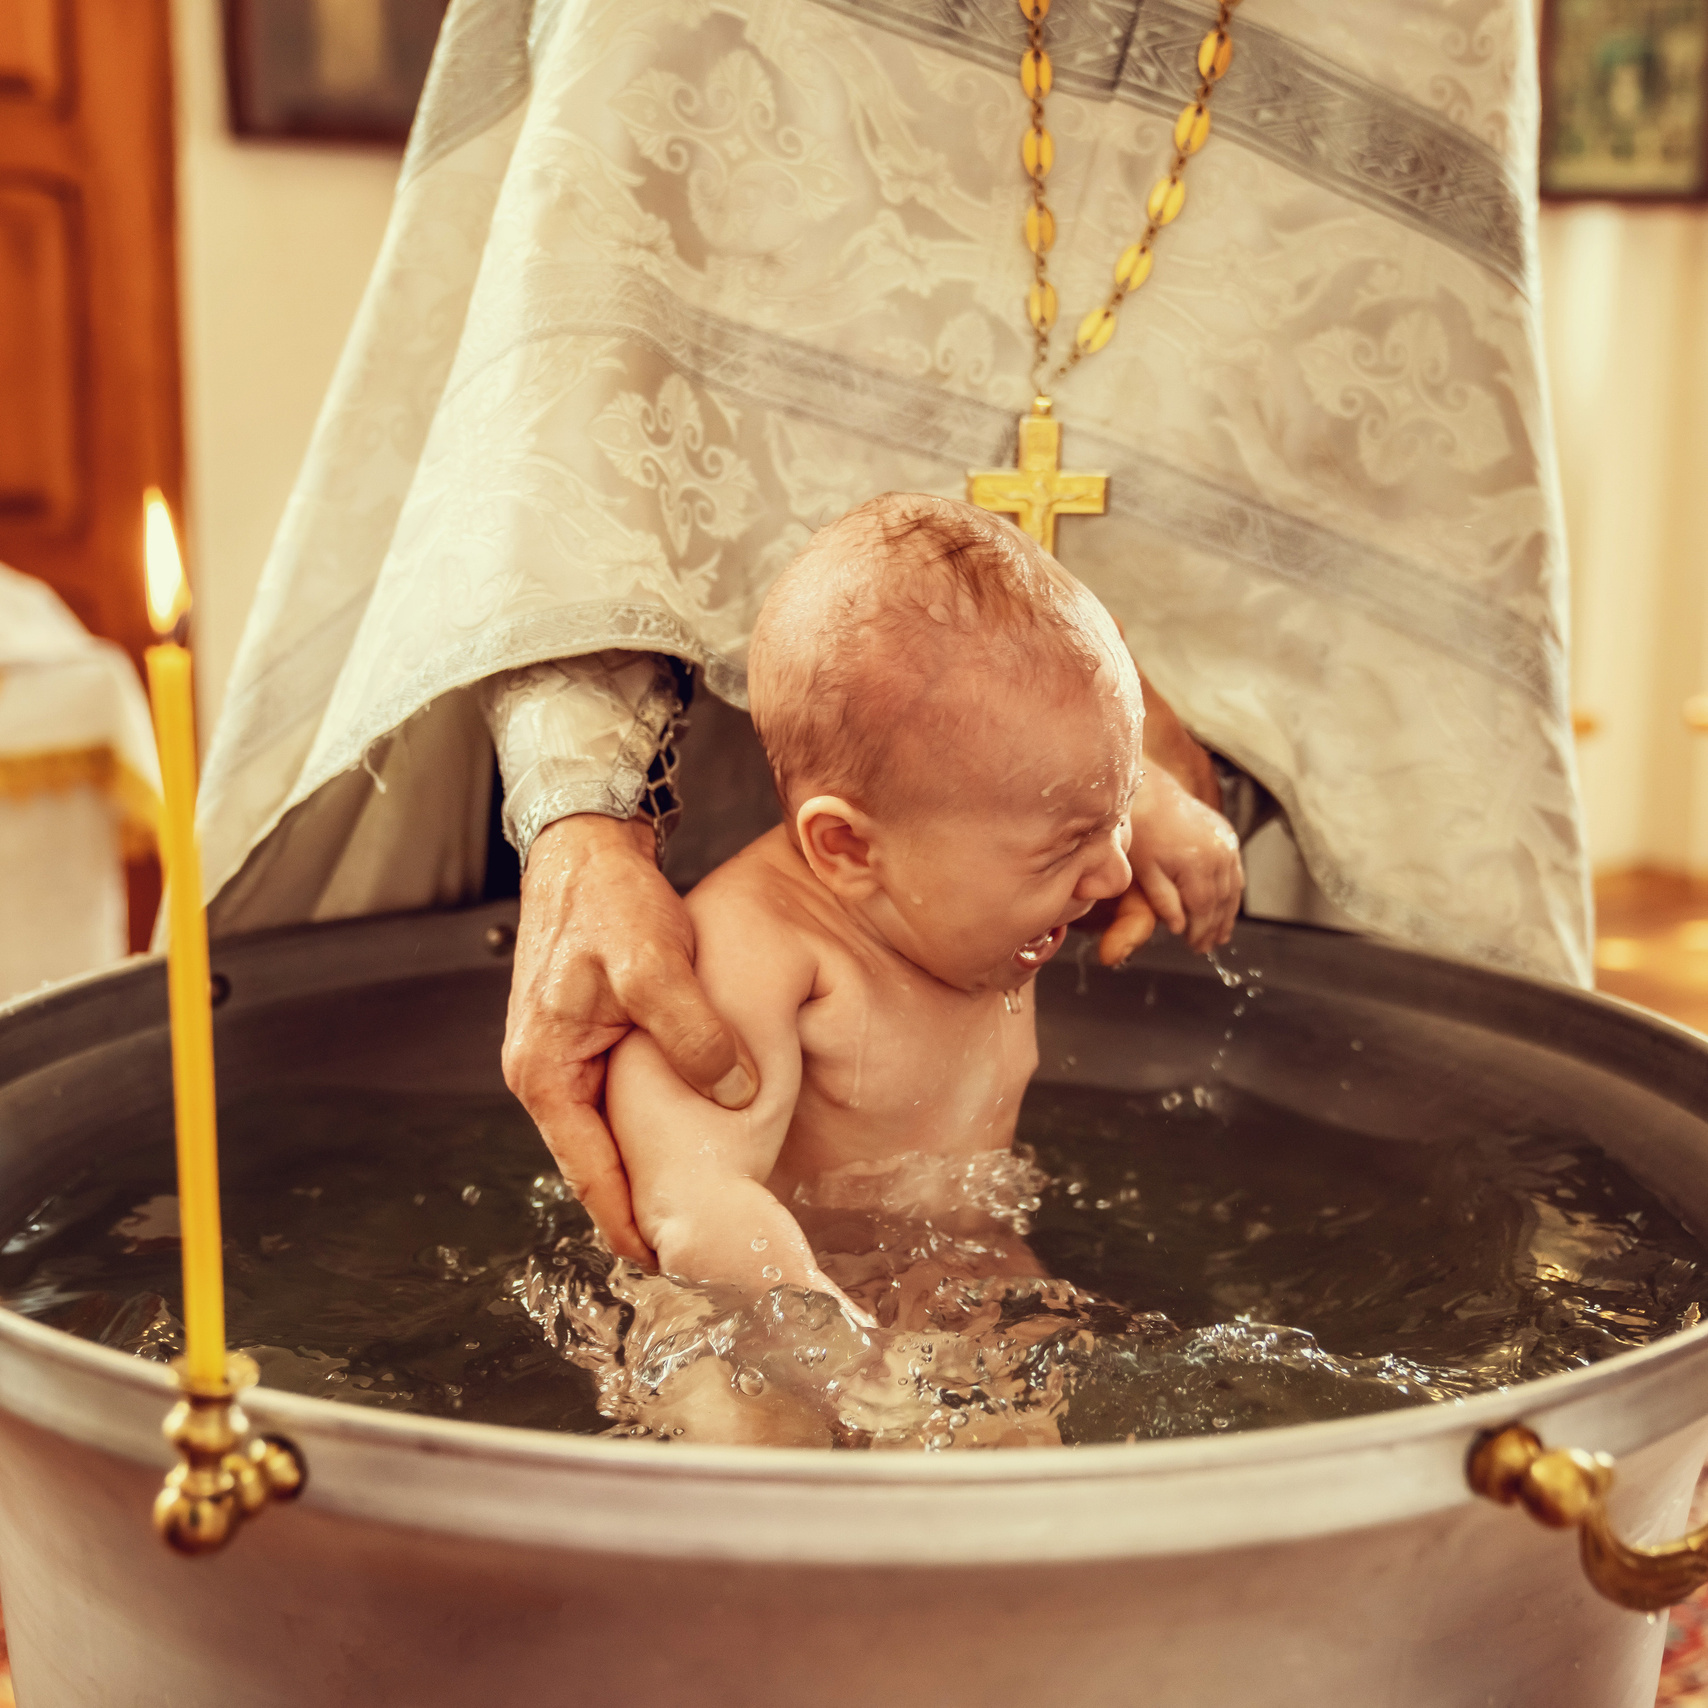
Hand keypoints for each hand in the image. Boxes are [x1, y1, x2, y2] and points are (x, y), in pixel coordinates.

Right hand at [502, 814, 758, 1264]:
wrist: (586, 846)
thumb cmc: (607, 899)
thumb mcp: (654, 963)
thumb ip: (692, 1031)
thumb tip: (734, 1091)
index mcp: (545, 1074)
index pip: (590, 1178)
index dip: (632, 1225)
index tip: (674, 1266)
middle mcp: (546, 1076)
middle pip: (595, 1169)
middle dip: (642, 1210)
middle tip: (701, 1251)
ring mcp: (564, 1059)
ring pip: (608, 1138)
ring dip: (648, 1171)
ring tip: (702, 1208)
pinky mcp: (588, 1040)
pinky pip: (617, 1105)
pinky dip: (649, 1131)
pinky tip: (692, 1141)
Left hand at [1098, 767, 1241, 963]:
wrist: (1151, 794)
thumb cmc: (1140, 833)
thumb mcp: (1144, 872)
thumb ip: (1163, 902)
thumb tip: (1179, 928)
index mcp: (1195, 865)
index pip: (1204, 909)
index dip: (1200, 931)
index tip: (1194, 947)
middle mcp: (1218, 854)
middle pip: (1221, 902)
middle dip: (1214, 928)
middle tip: (1206, 947)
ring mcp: (1227, 844)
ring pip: (1233, 889)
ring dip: (1227, 915)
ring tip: (1219, 935)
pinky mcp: (1228, 835)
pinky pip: (1236, 871)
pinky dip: (1233, 892)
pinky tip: (1226, 907)